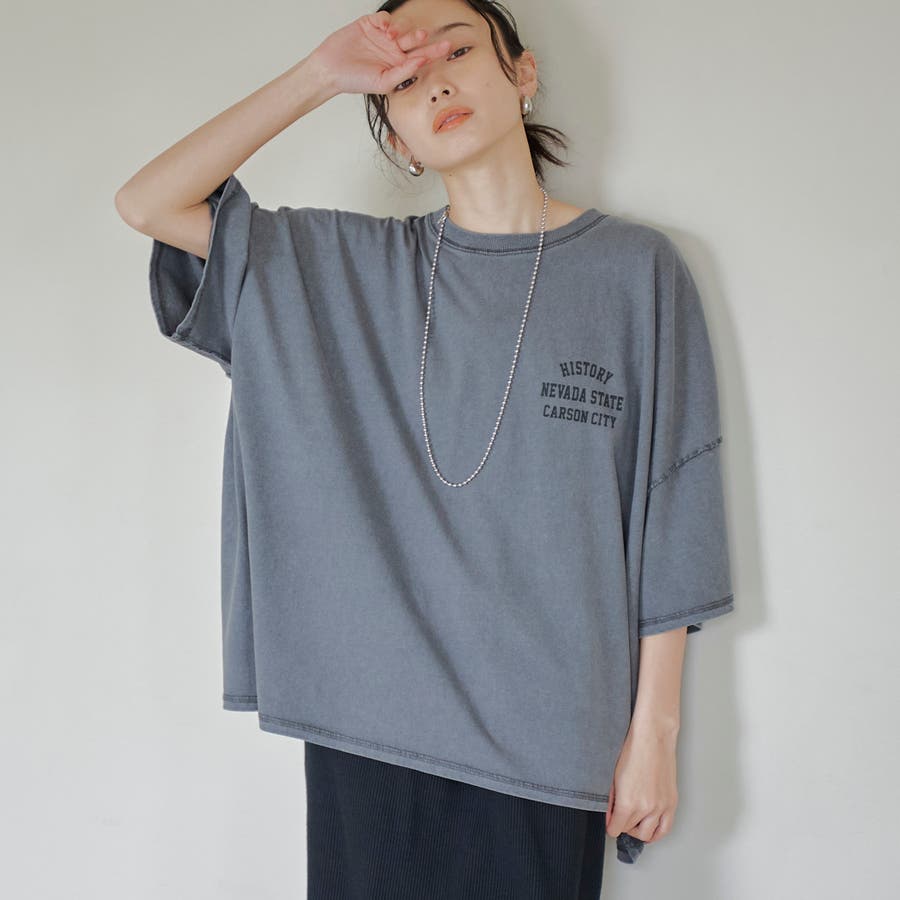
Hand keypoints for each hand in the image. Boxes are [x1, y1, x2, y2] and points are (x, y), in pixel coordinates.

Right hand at [310, 11, 452, 95]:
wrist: (330, 70)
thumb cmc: (354, 81)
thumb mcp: (383, 82)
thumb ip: (403, 72)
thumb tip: (421, 61)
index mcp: (398, 65)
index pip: (420, 57)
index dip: (434, 52)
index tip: (447, 48)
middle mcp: (392, 50)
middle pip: (414, 41)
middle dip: (423, 38)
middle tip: (426, 37)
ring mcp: (381, 36)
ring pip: (400, 27)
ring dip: (402, 29)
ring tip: (395, 36)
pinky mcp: (369, 25)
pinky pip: (384, 18)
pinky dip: (386, 21)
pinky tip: (384, 29)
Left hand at [605, 725, 678, 843]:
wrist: (653, 737)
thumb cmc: (632, 750)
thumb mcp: (613, 776)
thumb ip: (610, 799)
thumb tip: (609, 814)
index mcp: (628, 802)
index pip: (616, 829)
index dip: (611, 826)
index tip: (610, 823)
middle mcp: (646, 808)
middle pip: (631, 831)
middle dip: (624, 826)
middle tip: (621, 818)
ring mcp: (661, 806)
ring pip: (649, 835)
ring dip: (639, 831)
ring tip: (634, 822)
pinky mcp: (672, 802)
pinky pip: (666, 828)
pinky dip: (657, 833)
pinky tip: (650, 827)